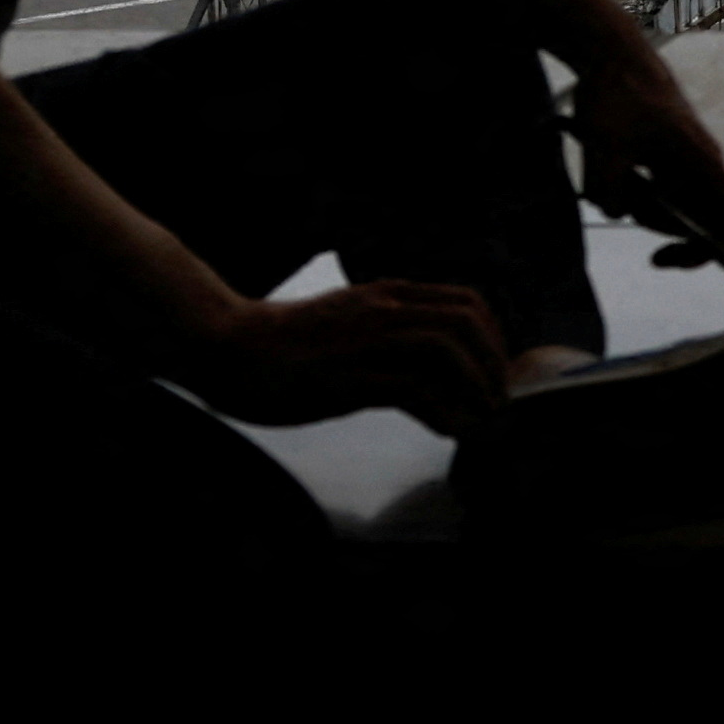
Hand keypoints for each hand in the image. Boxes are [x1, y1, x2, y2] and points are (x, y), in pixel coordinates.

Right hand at [183, 278, 513, 435]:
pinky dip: (442, 410)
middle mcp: (382, 309)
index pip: (464, 300)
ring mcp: (364, 341)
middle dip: (493, 361)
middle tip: (497, 397)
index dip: (492, 336)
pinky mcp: (345, 377)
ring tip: (481, 415)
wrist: (226, 344)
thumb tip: (424, 365)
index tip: (495, 369)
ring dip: (474, 384)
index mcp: (386, 295)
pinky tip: (449, 429)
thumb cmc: (282, 341)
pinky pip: (411, 389)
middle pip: (465, 320)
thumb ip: (386, 331)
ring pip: (445, 348)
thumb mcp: (347, 322)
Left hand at [572, 57, 723, 288]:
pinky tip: (618, 174)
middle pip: (714, 224)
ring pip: (683, 212)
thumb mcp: (602, 146)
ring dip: (652, 216)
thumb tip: (615, 211)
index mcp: (700, 162)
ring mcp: (689, 164)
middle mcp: (704, 166)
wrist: (617, 58)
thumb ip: (606, 190)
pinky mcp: (670, 160)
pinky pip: (667, 196)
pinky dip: (645, 202)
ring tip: (612, 181)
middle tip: (656, 261)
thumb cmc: (618, 98)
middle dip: (689, 248)